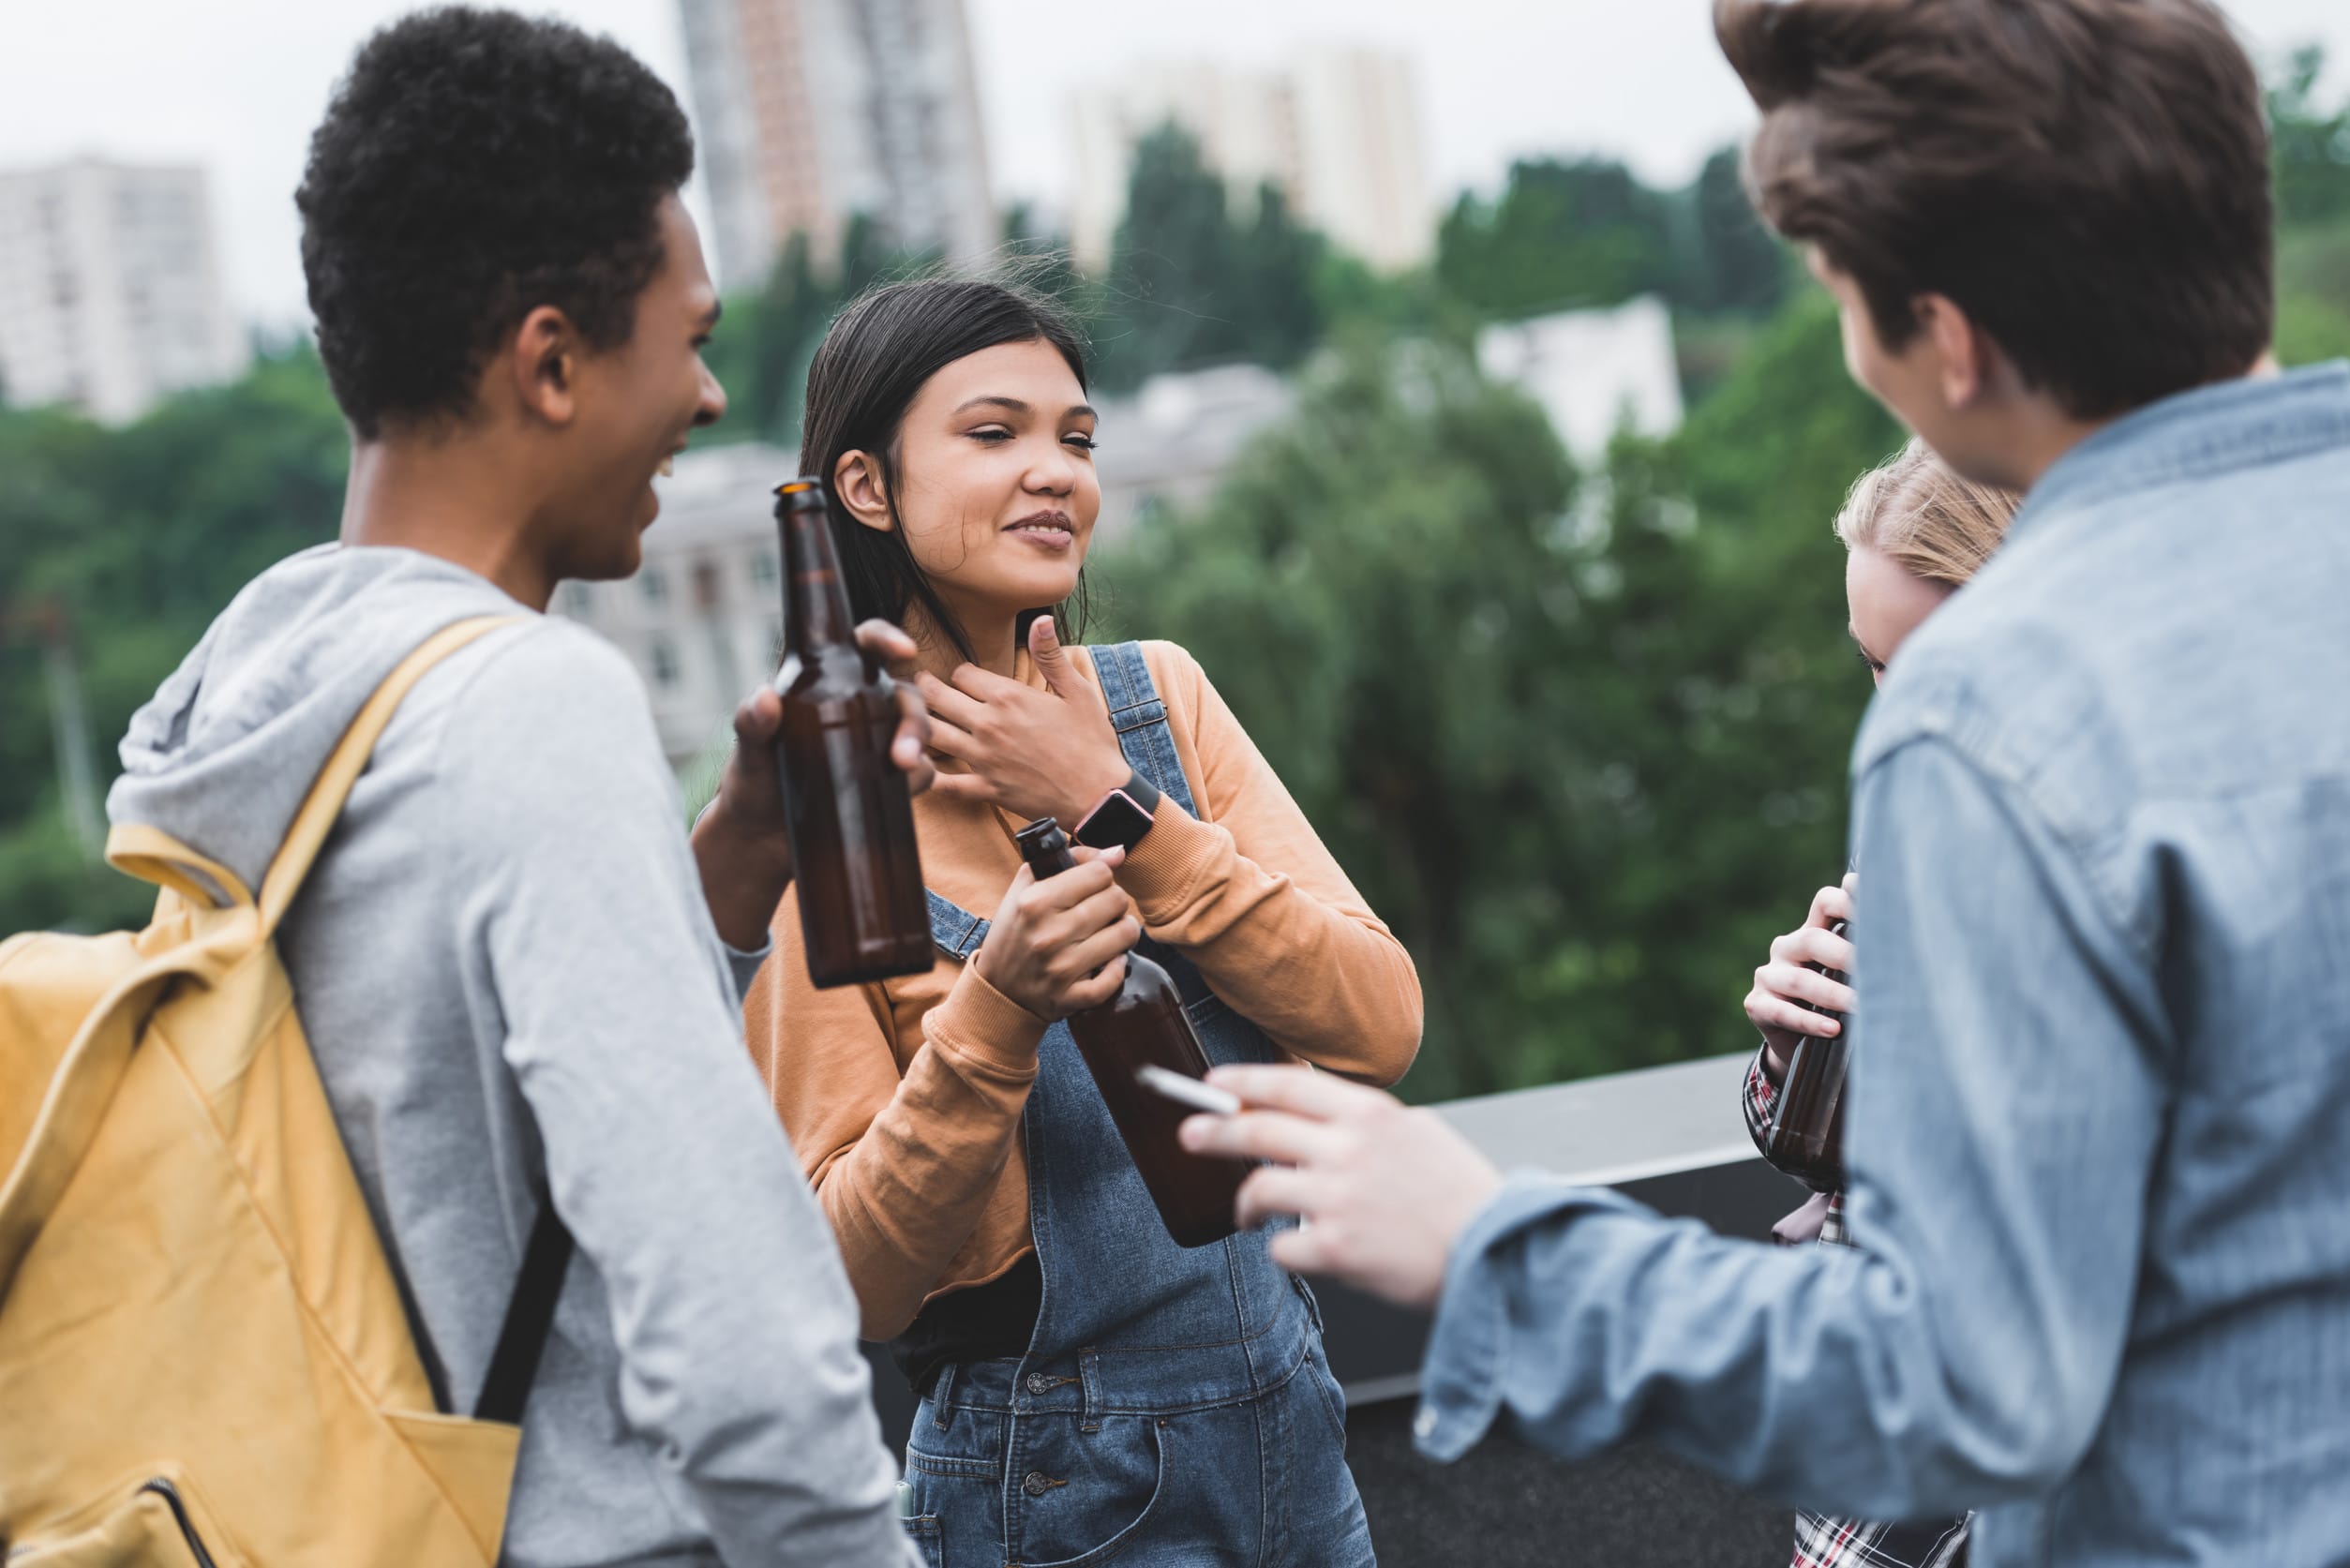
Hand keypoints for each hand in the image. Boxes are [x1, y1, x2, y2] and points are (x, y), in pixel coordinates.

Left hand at [692, 620, 931, 949]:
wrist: (761, 837)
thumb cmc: (752, 781)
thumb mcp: (748, 750)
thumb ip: (751, 722)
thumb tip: (766, 698)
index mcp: (827, 682)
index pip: (865, 646)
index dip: (888, 639)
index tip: (904, 651)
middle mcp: (859, 706)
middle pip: (905, 695)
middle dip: (914, 719)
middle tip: (902, 756)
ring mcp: (876, 743)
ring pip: (919, 730)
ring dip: (921, 749)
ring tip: (902, 773)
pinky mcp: (886, 778)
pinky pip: (919, 772)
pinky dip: (919, 779)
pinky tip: (904, 794)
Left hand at [921, 617, 1130, 828]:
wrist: (1099, 795)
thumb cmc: (1092, 742)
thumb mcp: (1078, 692)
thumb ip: (1051, 656)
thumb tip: (1041, 619)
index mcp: (1009, 697)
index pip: (962, 674)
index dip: (960, 673)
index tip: (962, 678)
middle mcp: (989, 724)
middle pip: (938, 698)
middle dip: (925, 688)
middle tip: (917, 685)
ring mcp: (983, 758)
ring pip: (933, 734)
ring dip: (917, 724)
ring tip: (910, 717)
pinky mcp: (985, 789)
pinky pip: (944, 783)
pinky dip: (927, 776)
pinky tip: (918, 767)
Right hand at [971, 845, 1139, 1021]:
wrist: (997, 987)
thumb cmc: (1017, 931)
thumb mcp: (1026, 888)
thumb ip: (1068, 860)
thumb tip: (1117, 853)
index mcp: (1035, 902)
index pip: (1099, 873)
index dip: (1100, 876)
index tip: (1092, 886)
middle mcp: (1049, 934)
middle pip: (1117, 899)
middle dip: (1114, 901)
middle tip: (1101, 910)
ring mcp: (1061, 969)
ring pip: (1125, 934)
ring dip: (1122, 931)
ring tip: (1108, 932)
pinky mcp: (1070, 997)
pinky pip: (1115, 977)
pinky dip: (1116, 968)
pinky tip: (1107, 961)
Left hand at [1178, 1065, 1502, 1310]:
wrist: (1499, 1252)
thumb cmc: (1464, 1199)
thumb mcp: (1420, 1135)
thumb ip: (1368, 1126)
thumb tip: (1321, 1125)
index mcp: (1371, 1114)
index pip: (1288, 1084)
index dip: (1242, 1082)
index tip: (1215, 1084)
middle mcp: (1349, 1148)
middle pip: (1256, 1128)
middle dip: (1213, 1130)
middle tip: (1191, 1134)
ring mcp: (1338, 1197)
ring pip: (1259, 1188)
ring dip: (1244, 1202)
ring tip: (1244, 1213)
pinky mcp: (1336, 1247)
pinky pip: (1282, 1245)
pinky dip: (1283, 1249)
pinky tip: (1297, 1250)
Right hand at [1743, 874, 1857, 1081]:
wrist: (1801, 1045)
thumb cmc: (1837, 1004)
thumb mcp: (1851, 978)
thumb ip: (1868, 960)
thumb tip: (1914, 956)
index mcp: (1812, 931)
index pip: (1826, 901)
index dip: (1848, 899)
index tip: (1874, 904)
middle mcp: (1787, 947)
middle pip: (1811, 939)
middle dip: (1844, 955)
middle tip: (1872, 971)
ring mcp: (1769, 976)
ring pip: (1799, 980)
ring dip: (1832, 995)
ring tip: (1859, 1007)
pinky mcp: (1757, 1004)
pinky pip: (1782, 1012)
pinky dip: (1809, 1022)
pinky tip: (1833, 1030)